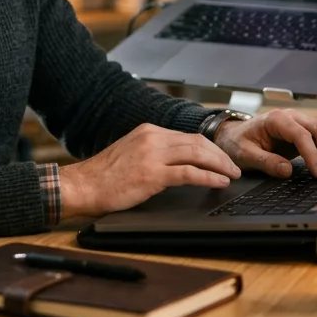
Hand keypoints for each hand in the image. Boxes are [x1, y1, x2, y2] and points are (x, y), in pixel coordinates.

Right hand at [58, 123, 241, 219]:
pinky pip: (189, 173)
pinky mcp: (152, 174)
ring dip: (220, 165)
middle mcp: (152, 137)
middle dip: (220, 155)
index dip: (209, 147)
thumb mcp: (130, 154)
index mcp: (148, 131)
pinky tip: (219, 182)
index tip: (221, 157)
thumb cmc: (103, 176)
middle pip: (197, 142)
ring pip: (197, 154)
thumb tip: (178, 162)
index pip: (187, 136)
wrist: (82, 186)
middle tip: (234, 167)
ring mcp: (152, 154)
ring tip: (232, 175)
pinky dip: (209, 177)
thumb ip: (153, 152)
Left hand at [212, 108, 316, 178]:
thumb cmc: (237, 142)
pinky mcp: (302, 130)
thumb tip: (287, 171)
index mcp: (275, 120)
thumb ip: (265, 162)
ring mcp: (298, 121)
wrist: (233, 134)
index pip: (301, 135)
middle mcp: (290, 117)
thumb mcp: (245, 154)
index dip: (312, 154)